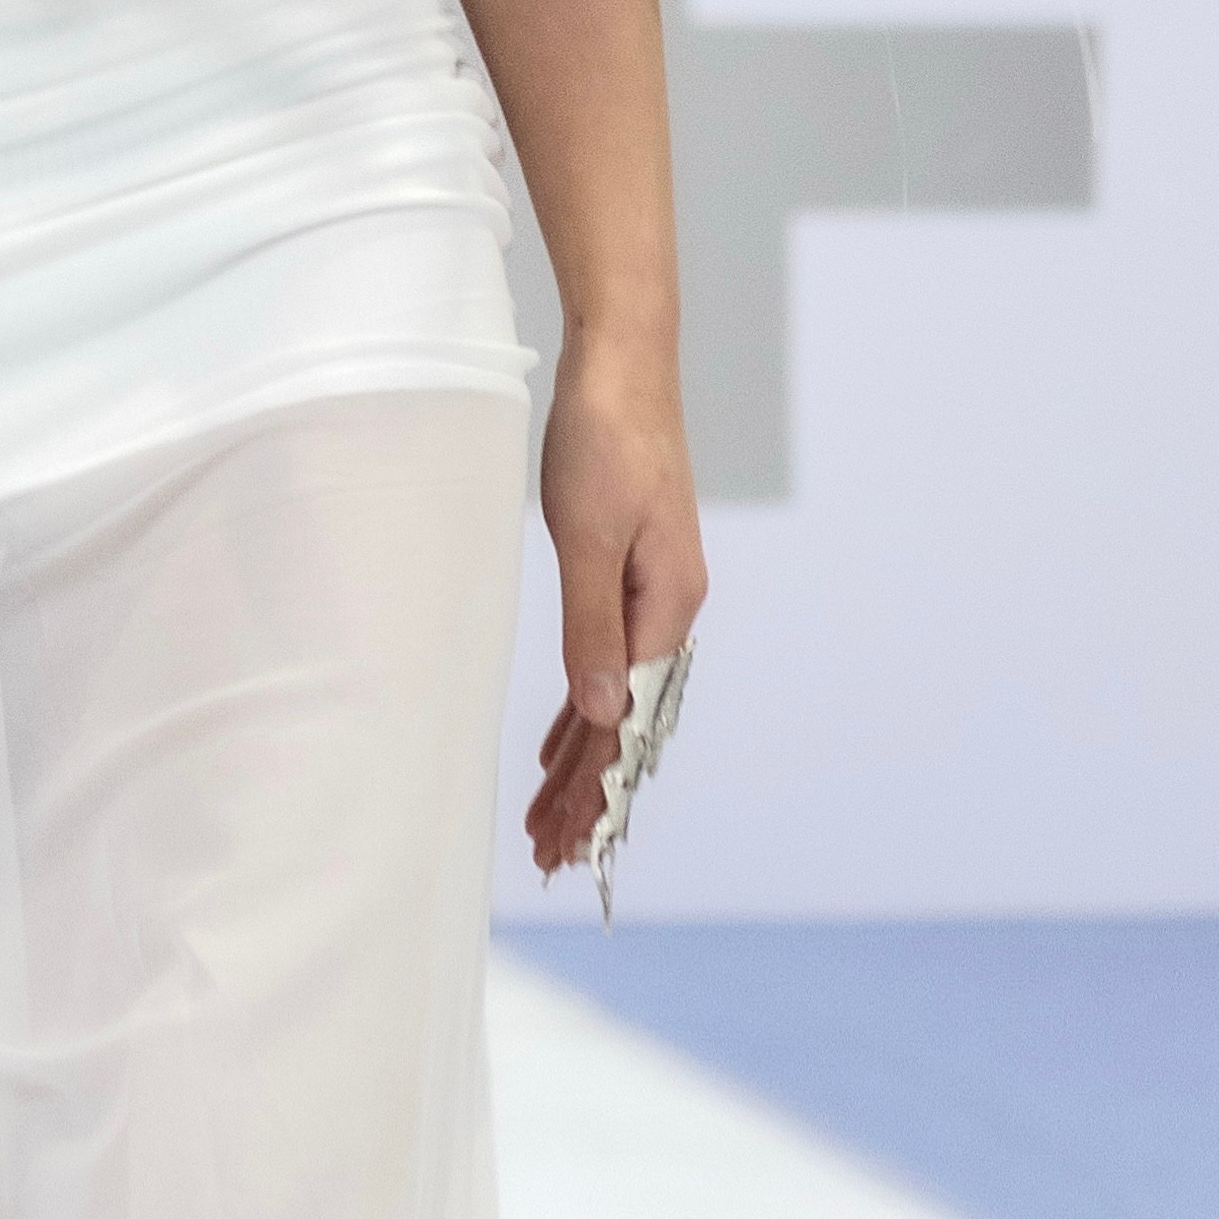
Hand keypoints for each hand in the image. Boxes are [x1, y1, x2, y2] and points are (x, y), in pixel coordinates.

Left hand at [521, 333, 704, 882]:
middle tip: (550, 855)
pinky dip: (583, 709)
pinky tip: (566, 739)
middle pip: (624, 724)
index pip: (626, 725)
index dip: (595, 790)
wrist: (624, 363)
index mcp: (666, 609)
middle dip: (588, 794)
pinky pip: (607, 661)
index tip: (568, 844)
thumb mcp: (588, 538)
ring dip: (583, 761)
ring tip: (552, 820)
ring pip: (614, 698)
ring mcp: (653, 594)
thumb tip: (599, 715)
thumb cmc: (606, 439)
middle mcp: (668, 611)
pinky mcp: (632, 573)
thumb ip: (592, 628)